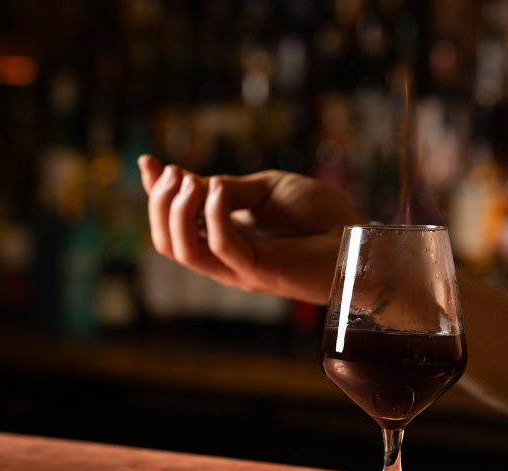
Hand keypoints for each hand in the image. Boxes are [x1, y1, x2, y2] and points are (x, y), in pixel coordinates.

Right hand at [139, 155, 364, 304]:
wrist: (360, 240)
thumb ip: (229, 190)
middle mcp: (227, 258)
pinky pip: (223, 247)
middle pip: (169, 242)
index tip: (147, 162)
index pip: (176, 224)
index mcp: (226, 238)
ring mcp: (241, 269)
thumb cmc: (321, 217)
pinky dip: (213, 215)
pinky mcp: (262, 271)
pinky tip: (217, 188)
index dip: (155, 195)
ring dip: (176, 212)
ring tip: (185, 179)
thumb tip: (188, 179)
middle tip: (170, 172)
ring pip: (185, 251)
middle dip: (159, 204)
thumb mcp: (267, 191)